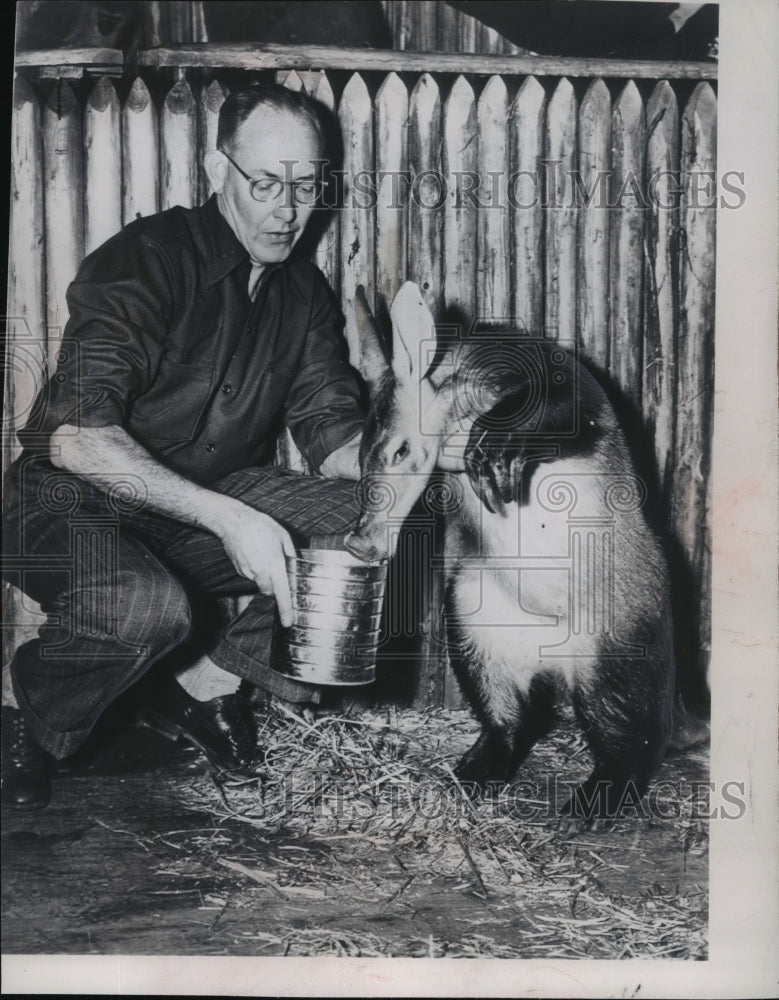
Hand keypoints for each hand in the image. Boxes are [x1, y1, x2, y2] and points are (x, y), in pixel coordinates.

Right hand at [215, 499, 296, 626]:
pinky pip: (251, 576)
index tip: (288, 622)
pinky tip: (254, 554)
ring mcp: (247, 572)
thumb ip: (290, 553)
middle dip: (276, 587)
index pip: (282, 592)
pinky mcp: (239, 571)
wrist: (233, 522)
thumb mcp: (282, 536)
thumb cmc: (260, 526)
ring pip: (260, 583)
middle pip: (270, 591)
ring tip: (263, 555)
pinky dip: (255, 570)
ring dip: (265, 576)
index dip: (285, 608)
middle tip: (277, 571)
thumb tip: (294, 565)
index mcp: (274, 563)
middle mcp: (260, 571)